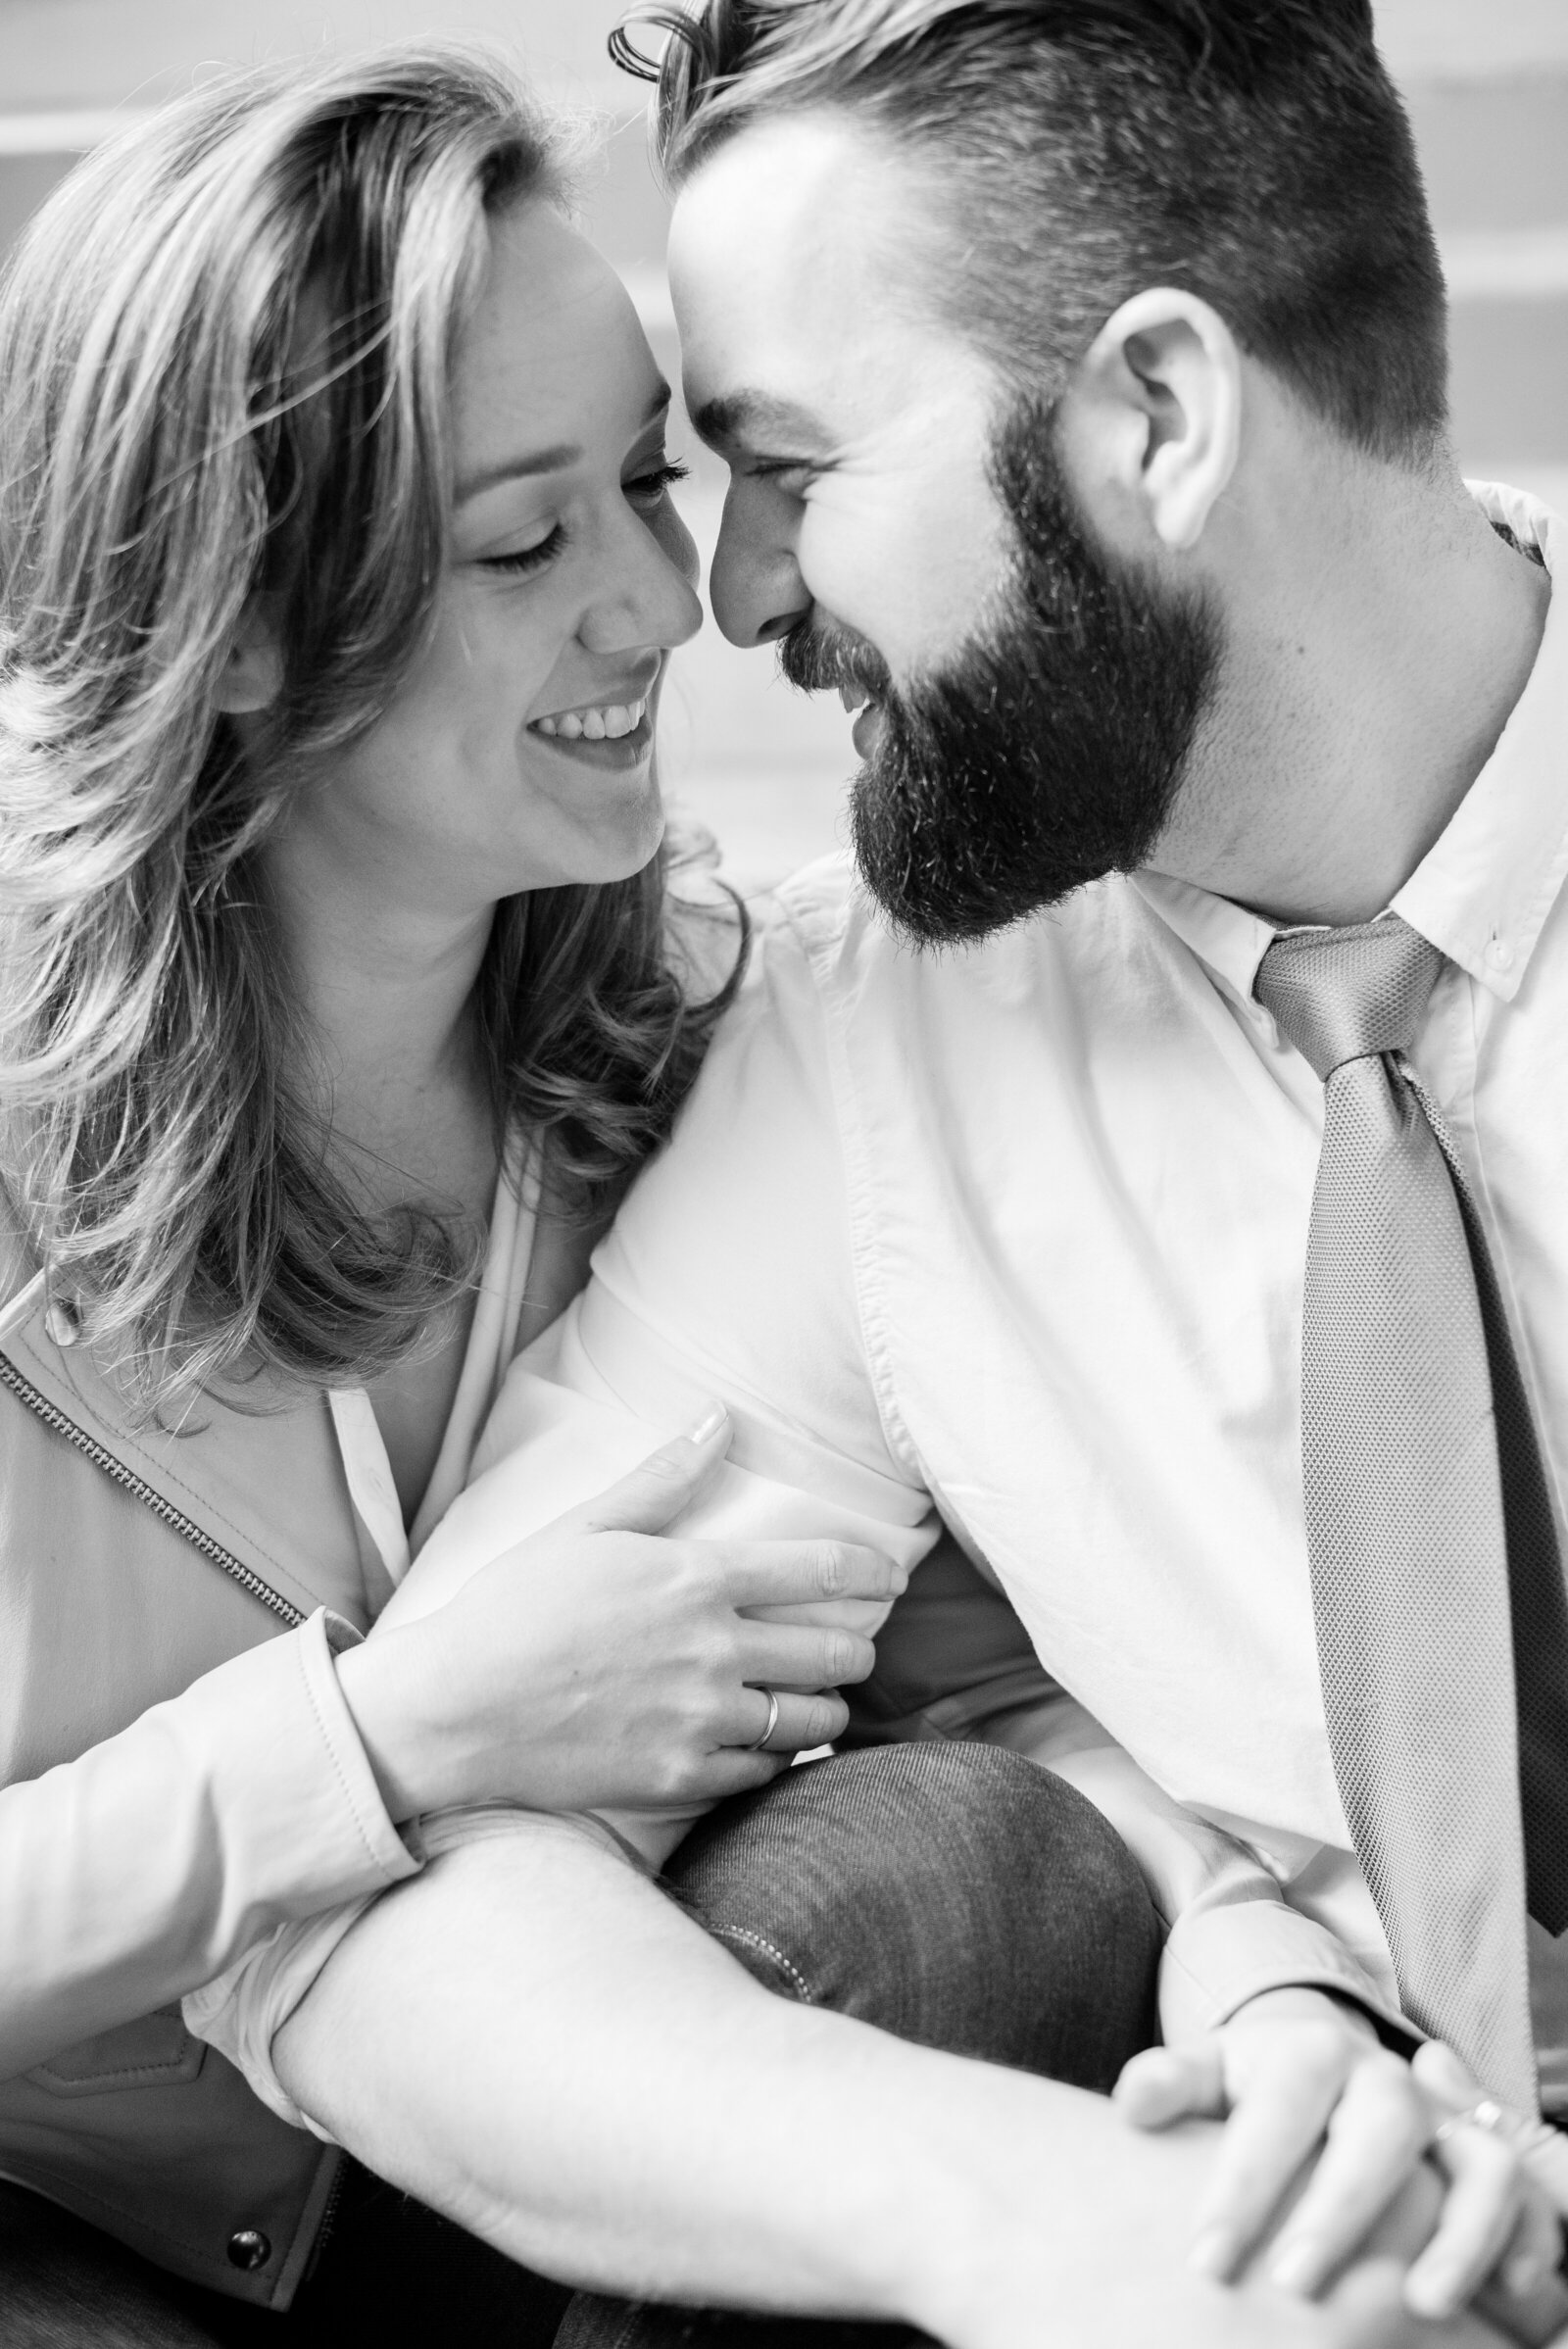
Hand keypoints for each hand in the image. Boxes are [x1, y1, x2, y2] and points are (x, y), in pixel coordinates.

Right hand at [336, 1405, 903, 1819]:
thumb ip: (664, 1477)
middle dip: (856, 1647)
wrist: (454, 1708)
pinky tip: (765, 1747)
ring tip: (820, 1701)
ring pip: (811, 1720)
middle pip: (833, 1651)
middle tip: (854, 1646)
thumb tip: (720, 1417)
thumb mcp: (585, 1526)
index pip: (818, 1571)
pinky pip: (763, 1772)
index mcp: (694, 1578)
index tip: (888, 1577)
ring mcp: (701, 1719)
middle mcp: (713, 1650)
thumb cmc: (513, 1608)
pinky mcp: (681, 1777)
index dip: (867, 1573)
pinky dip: (775, 1759)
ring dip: (827, 1707)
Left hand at [1115, 1988, 1560, 2322]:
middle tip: (1294, 2285)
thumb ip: (1171, 2085)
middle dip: (1342, 2210)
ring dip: (1458, 2235)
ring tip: (1421, 2306)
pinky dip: (1526, 2248)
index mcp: (1310, 2053)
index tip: (1205, 2259)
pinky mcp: (1488, 2166)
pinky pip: (1529, 2202)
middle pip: (1379, 2131)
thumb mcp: (1210, 2076)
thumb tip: (1132, 2105)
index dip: (1243, 2185)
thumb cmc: (1254, 2093)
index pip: (1279, 2110)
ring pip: (1478, 2165)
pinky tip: (1509, 2308)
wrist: (1325, 2076)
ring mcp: (1446, 2125)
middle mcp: (1388, 2081)